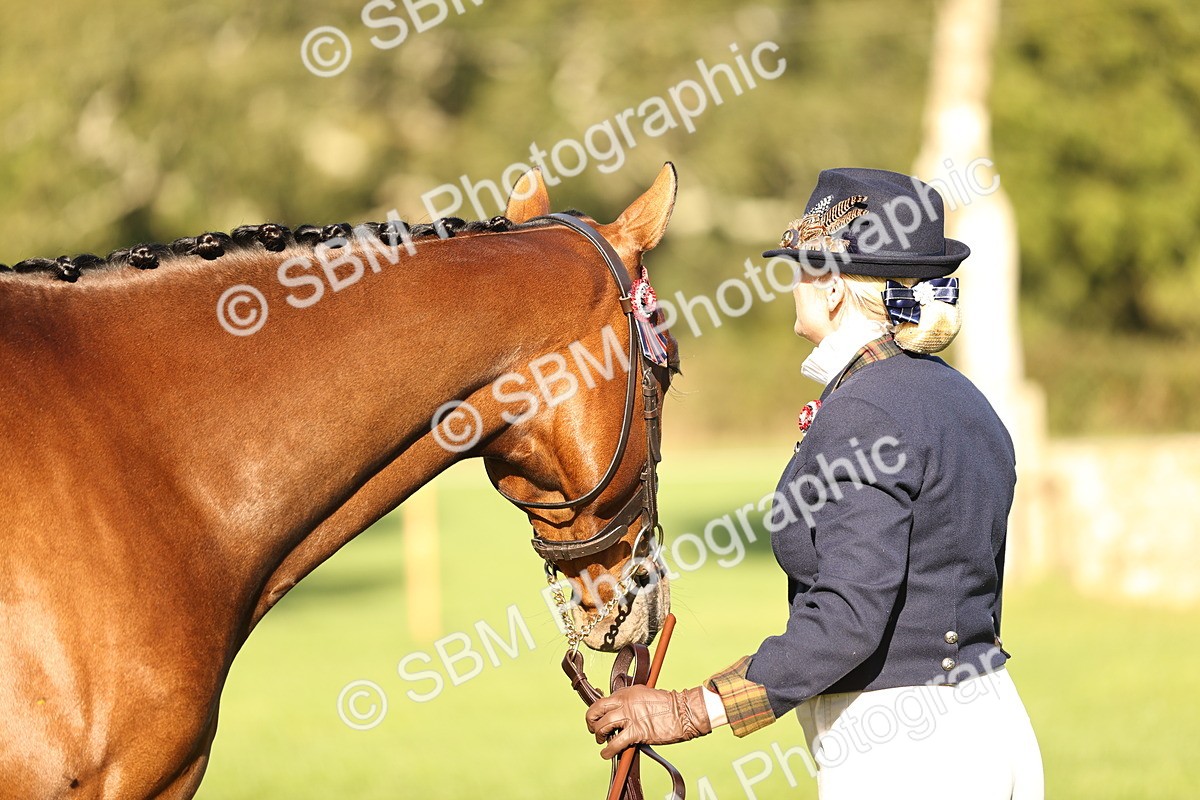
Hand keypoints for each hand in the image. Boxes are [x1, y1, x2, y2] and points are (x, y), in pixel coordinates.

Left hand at [585, 685, 711, 759]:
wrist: (683, 712)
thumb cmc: (668, 705)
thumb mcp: (644, 695)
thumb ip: (630, 702)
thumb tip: (620, 712)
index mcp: (626, 692)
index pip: (602, 701)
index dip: (597, 712)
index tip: (597, 718)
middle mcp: (625, 702)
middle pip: (596, 711)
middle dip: (591, 722)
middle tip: (594, 729)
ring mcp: (630, 716)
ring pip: (602, 727)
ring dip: (599, 736)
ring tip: (602, 742)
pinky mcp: (636, 732)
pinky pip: (615, 743)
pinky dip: (608, 750)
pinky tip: (607, 753)